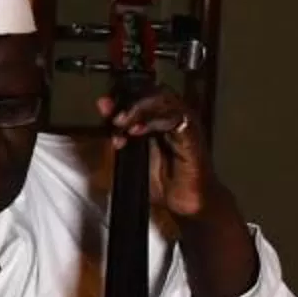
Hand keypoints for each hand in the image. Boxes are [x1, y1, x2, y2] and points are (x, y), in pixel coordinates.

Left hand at [99, 89, 211, 219]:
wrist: (187, 202)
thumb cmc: (162, 180)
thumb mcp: (130, 157)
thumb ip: (117, 136)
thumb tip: (104, 118)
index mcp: (160, 119)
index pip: (141, 97)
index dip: (121, 98)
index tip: (104, 106)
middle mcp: (174, 116)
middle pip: (153, 93)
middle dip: (130, 102)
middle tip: (113, 117)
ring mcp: (185, 124)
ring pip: (164, 101)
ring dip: (140, 109)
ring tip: (122, 123)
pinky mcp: (193, 135)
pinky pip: (176, 119)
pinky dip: (154, 121)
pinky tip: (138, 131)